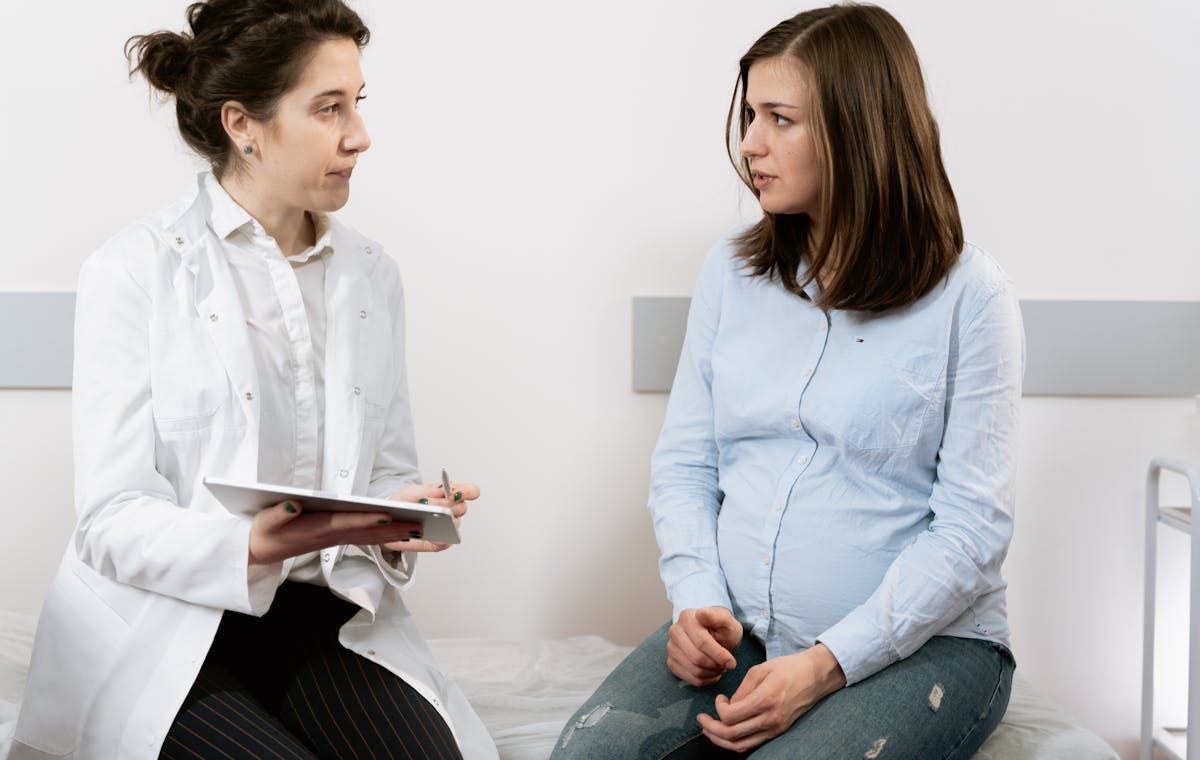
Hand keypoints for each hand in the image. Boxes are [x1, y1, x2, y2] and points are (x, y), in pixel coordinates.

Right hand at [248, 499, 422, 564]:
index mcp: (315, 529)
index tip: (387, 513)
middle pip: (367, 531)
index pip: (346, 523)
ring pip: (371, 536)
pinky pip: (367, 537)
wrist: (261, 551)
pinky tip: (402, 532)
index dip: (367, 519)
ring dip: (395, 533)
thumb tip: (294, 504)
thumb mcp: (265, 522)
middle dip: (394, 527)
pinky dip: (386, 535)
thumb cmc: (265, 533)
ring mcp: (336, 539)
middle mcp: (331, 536)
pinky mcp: (338, 538)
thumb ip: (279, 513)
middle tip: (420, 523)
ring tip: (420, 527)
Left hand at [381, 480, 480, 552]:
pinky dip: (437, 536)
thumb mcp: (413, 491)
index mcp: (450, 494)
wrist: (388, 519)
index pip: (471, 491)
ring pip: (455, 523)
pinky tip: (425, 531)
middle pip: (462, 507)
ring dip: (440, 518)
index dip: (467, 491)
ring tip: (423, 514)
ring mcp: (449, 527)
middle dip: (445, 503)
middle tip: (426, 501)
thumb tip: (443, 491)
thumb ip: (429, 490)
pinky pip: (446, 542)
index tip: (453, 493)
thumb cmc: (404, 503)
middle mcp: (453, 511)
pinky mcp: (440, 543)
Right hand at [667, 607, 743, 685]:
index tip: (732, 663)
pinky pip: (689, 678)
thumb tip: (702, 613)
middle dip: (716, 665)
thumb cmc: (721, 628)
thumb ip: (717, 617)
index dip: (719, 655)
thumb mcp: (727, 620)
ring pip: (694, 670)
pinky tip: (712, 672)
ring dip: (712, 673)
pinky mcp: (671, 661)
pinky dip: (705, 680)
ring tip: (721, 667)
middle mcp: (675, 631)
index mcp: (687, 617)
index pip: (702, 642)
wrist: (713, 633)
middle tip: (727, 665)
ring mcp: (671, 647)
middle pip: (697, 658)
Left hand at [698, 643, 845, 752]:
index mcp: (766, 700)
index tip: (718, 698)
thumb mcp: (761, 669)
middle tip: (702, 719)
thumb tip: (729, 706)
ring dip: (721, 741)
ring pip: (741, 746)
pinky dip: (735, 742)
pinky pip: (752, 744)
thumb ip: (742, 690)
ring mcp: (776, 728)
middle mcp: (771, 719)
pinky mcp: (778, 731)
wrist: (816, 676)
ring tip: (709, 730)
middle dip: (712, 729)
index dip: (718, 710)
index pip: (731, 716)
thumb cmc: (788, 667)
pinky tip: (727, 732)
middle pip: (732, 736)